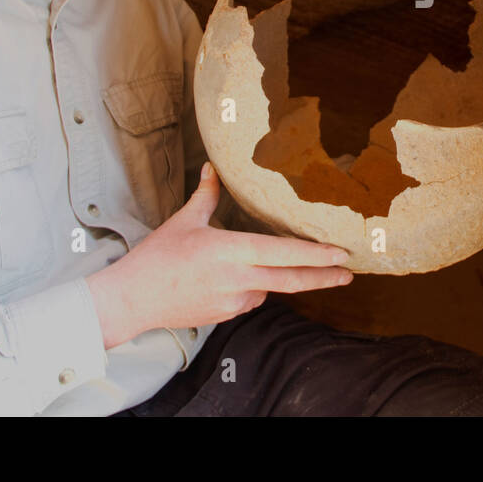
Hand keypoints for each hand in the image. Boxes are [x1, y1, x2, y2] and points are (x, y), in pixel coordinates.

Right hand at [86, 162, 352, 349]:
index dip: (316, 255)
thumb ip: (207, 195)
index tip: (341, 253)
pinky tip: (231, 277)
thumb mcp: (184, 221)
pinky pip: (251, 297)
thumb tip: (215, 167)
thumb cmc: (157, 257)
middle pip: (291, 280)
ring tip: (252, 263)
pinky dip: (252, 286)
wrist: (133, 299)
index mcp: (230, 251)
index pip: (283, 253)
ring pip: (268, 286)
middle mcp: (238, 279)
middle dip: (323, 276)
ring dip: (274, 276)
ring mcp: (234, 301)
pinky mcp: (227, 315)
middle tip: (349, 271)